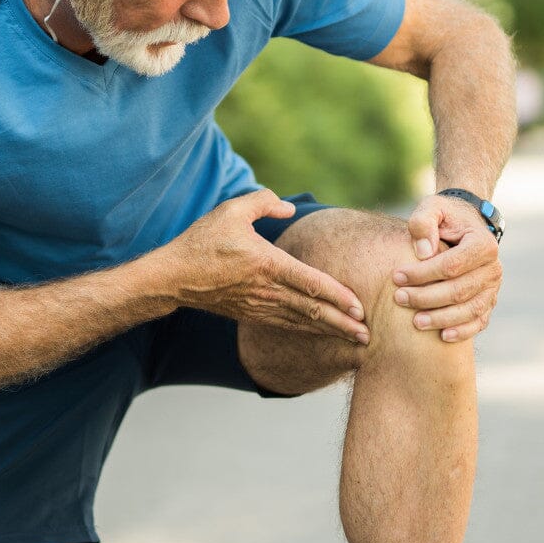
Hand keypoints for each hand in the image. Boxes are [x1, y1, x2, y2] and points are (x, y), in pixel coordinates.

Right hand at [164, 189, 370, 343]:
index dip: (338, 296)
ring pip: (303, 322)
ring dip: (331, 332)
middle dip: (343, 324)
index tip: (360, 307)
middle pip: (313, 310)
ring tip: (355, 340)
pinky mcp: (251, 314)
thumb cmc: (203, 241)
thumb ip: (264, 202)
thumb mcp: (231, 210)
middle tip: (369, 334)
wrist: (174, 277)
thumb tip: (289, 207)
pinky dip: (309, 331)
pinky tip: (322, 334)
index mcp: (267, 264)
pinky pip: (287, 325)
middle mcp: (267, 290)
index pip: (311, 283)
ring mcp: (259, 305)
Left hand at [391, 193, 502, 342]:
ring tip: (415, 322)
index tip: (396, 276)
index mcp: (483, 243)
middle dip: (426, 297)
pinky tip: (442, 336)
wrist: (464, 225)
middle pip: (459, 290)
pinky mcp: (489, 302)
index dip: (423, 274)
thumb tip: (423, 252)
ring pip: (470, 309)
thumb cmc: (444, 217)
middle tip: (399, 298)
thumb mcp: (431, 208)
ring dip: (441, 318)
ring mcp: (493, 287)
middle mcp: (493, 268)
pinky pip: (479, 321)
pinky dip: (463, 331)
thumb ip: (423, 222)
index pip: (451, 265)